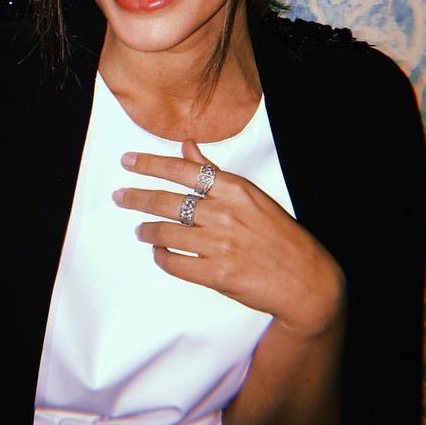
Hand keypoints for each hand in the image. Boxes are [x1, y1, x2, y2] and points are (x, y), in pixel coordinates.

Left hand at [114, 139, 344, 338]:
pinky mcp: (217, 274)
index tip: (128, 161)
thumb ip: (216, 172)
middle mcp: (225, 213)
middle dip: (137, 197)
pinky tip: (160, 254)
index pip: (183, 169)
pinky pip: (176, 263)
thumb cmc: (279, 235)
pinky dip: (162, 258)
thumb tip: (187, 145)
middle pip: (168, 200)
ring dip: (148, 230)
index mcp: (235, 189)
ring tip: (140, 230)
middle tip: (120, 196)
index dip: (151, 163)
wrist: (305, 279)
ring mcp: (221, 244)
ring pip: (167, 233)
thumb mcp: (251, 195)